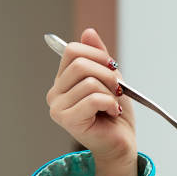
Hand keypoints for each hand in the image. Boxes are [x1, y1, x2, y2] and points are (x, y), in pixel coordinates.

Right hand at [46, 28, 135, 163]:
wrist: (121, 143)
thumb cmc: (115, 114)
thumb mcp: (111, 79)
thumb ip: (99, 57)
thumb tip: (88, 32)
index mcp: (63, 81)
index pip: (72, 50)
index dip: (98, 54)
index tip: (113, 67)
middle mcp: (55, 93)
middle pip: (80, 64)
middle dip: (107, 74)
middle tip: (117, 90)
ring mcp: (58, 107)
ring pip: (89, 82)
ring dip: (111, 92)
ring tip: (113, 105)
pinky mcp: (67, 120)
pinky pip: (92, 98)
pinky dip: (110, 103)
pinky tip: (112, 113)